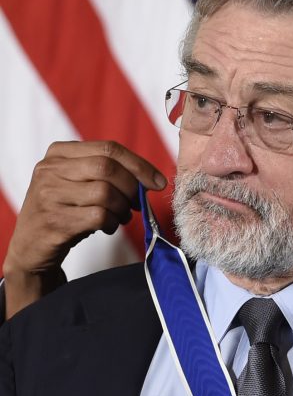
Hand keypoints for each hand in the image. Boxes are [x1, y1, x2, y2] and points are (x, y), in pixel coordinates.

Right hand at [2, 140, 166, 317]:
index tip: (158, 182)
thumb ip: (105, 172)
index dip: (139, 165)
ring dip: (122, 208)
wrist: (30, 247)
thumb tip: (150, 179)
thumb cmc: (64, 211)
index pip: (108, 148)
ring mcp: (48, 195)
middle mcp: (49, 170)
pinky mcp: (54, 221)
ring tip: (121, 217)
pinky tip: (108, 226)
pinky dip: (112, 222)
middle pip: (107, 167)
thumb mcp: (77, 183)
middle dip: (132, 187)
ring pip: (105, 193)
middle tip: (138, 203)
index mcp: (58, 153)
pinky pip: (98, 216)